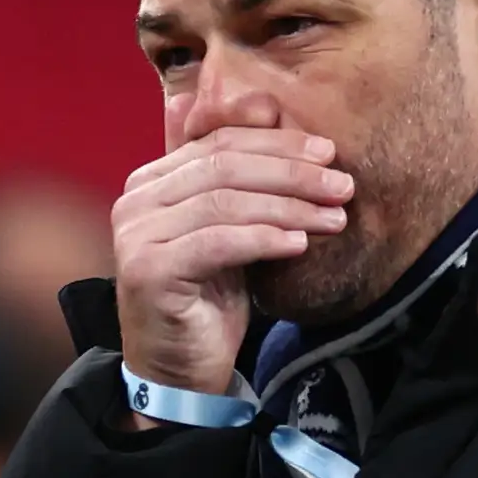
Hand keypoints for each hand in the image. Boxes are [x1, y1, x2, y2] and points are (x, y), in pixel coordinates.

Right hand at [109, 128, 348, 398]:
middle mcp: (134, 201)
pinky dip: (264, 239)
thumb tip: (266, 107)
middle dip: (292, 173)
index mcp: (150, 181)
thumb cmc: (207, 298)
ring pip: (225, 202)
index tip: (329, 153)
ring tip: (334, 216)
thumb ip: (237, 180)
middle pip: (224, 167)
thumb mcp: (227, 230)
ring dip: (289, 206)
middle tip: (342, 185)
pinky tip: (300, 243)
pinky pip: (218, 242)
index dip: (277, 143)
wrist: (179, 369)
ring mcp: (136, 235)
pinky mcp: (148, 271)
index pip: (219, 142)